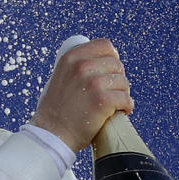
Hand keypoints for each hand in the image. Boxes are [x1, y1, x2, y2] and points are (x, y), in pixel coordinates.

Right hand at [30, 38, 133, 152]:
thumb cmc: (56, 109)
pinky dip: (126, 106)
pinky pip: (126, 99)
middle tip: (111, 92)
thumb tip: (102, 62)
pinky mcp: (103, 100)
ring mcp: (93, 83)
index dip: (112, 57)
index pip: (105, 45)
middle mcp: (82, 66)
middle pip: (117, 64)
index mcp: (71, 57)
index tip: (110, 70)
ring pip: (123, 82)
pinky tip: (119, 112)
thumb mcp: (60, 77)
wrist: (51, 133)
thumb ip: (77, 67)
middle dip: (117, 79)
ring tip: (113, 104)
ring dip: (122, 93)